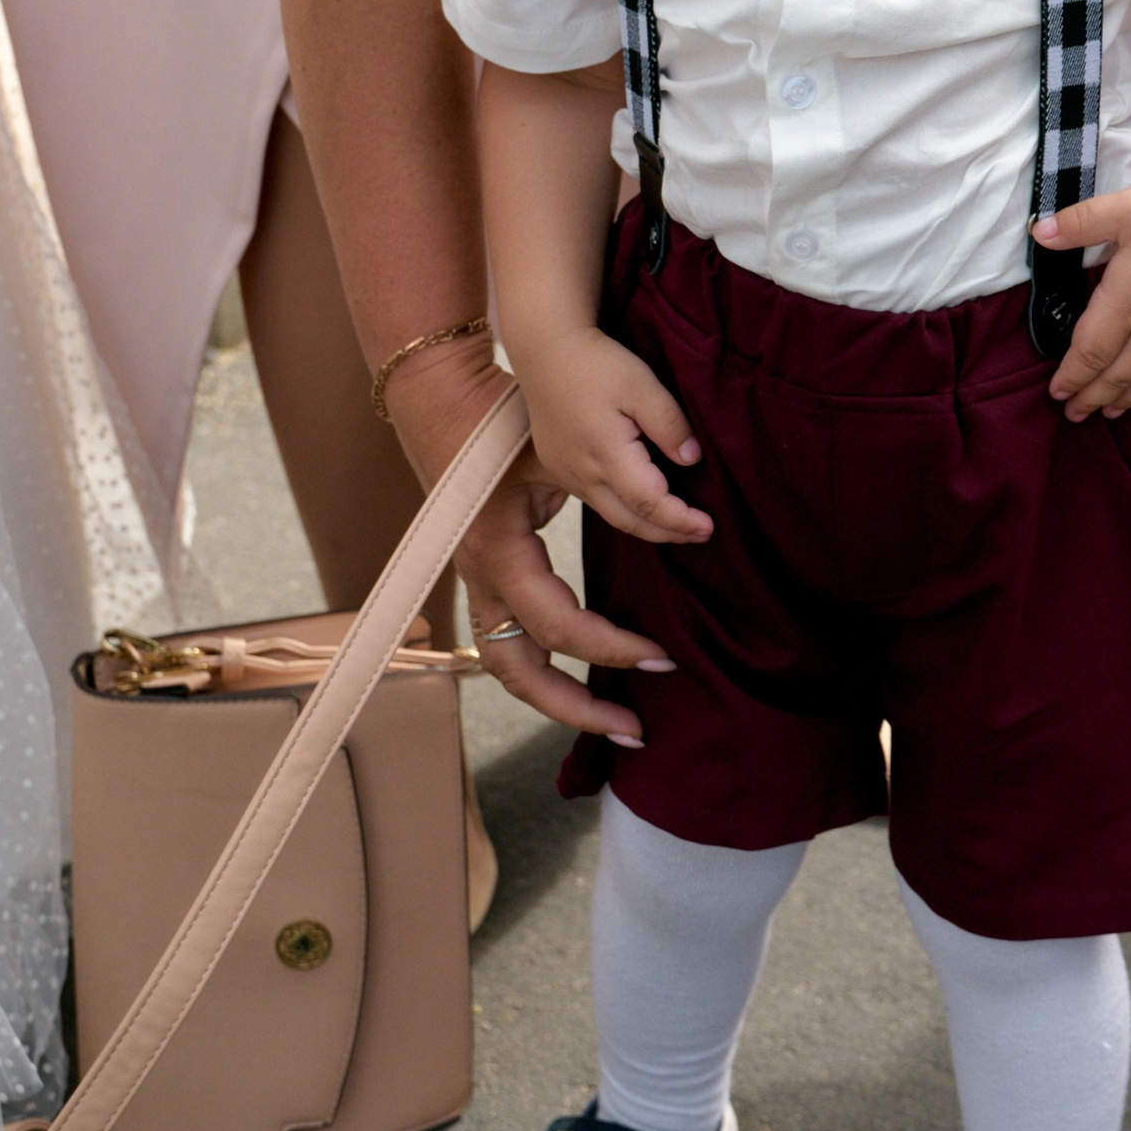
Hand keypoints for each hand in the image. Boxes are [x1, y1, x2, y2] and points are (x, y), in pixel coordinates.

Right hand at [387, 330, 682, 744]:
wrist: (442, 401)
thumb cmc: (503, 421)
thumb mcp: (559, 453)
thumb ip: (620, 490)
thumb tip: (689, 524)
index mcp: (499, 553)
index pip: (559, 628)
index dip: (611, 649)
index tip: (662, 656)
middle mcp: (479, 579)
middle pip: (520, 673)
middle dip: (577, 708)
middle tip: (636, 729)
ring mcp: (475, 584)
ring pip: (507, 668)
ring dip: (557, 700)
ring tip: (614, 722)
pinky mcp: (483, 581)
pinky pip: (508, 644)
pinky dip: (544, 672)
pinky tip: (582, 682)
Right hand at [519, 327, 713, 548]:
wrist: (546, 350)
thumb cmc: (596, 363)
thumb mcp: (642, 385)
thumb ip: (669, 424)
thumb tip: (691, 460)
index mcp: (606, 453)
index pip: (649, 503)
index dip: (681, 520)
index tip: (708, 527)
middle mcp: (582, 473)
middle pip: (630, 520)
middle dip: (668, 533)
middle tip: (701, 535)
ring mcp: (567, 473)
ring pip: (611, 514)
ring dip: (646, 525)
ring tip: (678, 526)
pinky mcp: (558, 468)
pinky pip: (596, 500)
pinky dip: (624, 509)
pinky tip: (641, 504)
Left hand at [1036, 182, 1130, 417]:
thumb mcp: (1123, 209)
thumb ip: (1079, 222)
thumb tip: (1039, 232)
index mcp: (1125, 303)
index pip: (1089, 353)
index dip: (1071, 377)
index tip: (1056, 393)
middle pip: (1116, 375)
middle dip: (1091, 398)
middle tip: (1073, 415)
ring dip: (1124, 398)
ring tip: (1109, 413)